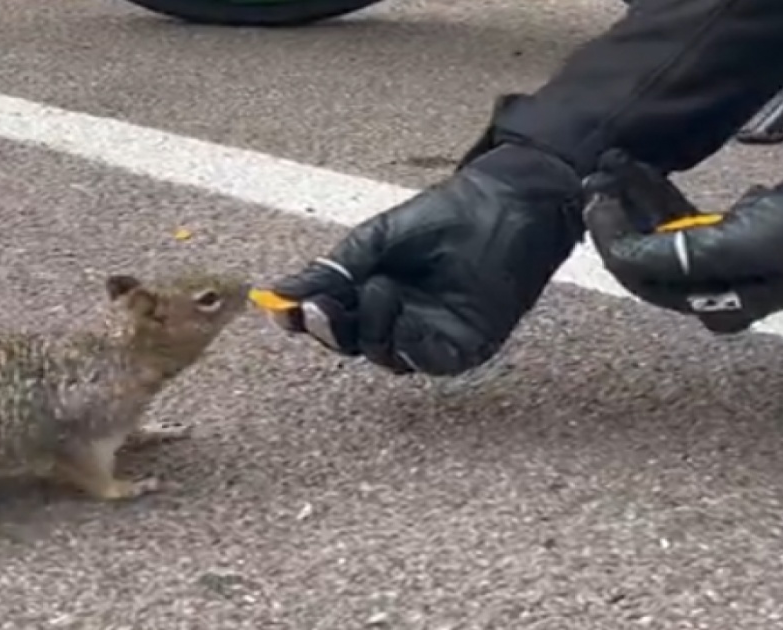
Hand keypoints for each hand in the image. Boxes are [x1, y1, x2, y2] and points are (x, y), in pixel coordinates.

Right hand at [260, 142, 584, 375]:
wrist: (503, 205)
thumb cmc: (445, 216)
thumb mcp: (377, 239)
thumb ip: (334, 270)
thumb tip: (280, 293)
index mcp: (372, 294)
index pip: (331, 317)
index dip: (305, 317)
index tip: (279, 310)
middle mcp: (397, 321)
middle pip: (351, 342)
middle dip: (330, 328)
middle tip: (317, 308)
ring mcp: (429, 338)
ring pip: (383, 354)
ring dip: (371, 327)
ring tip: (377, 288)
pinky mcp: (463, 349)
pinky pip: (424, 359)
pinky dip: (407, 342)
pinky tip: (401, 314)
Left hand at [583, 138, 782, 332]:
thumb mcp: (743, 242)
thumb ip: (681, 254)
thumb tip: (624, 256)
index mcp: (712, 306)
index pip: (641, 276)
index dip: (611, 238)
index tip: (594, 199)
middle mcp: (710, 292)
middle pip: (644, 255)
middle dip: (617, 215)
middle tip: (595, 176)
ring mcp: (719, 264)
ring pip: (659, 232)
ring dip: (634, 198)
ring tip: (612, 164)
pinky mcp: (729, 236)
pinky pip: (681, 218)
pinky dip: (660, 195)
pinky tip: (640, 170)